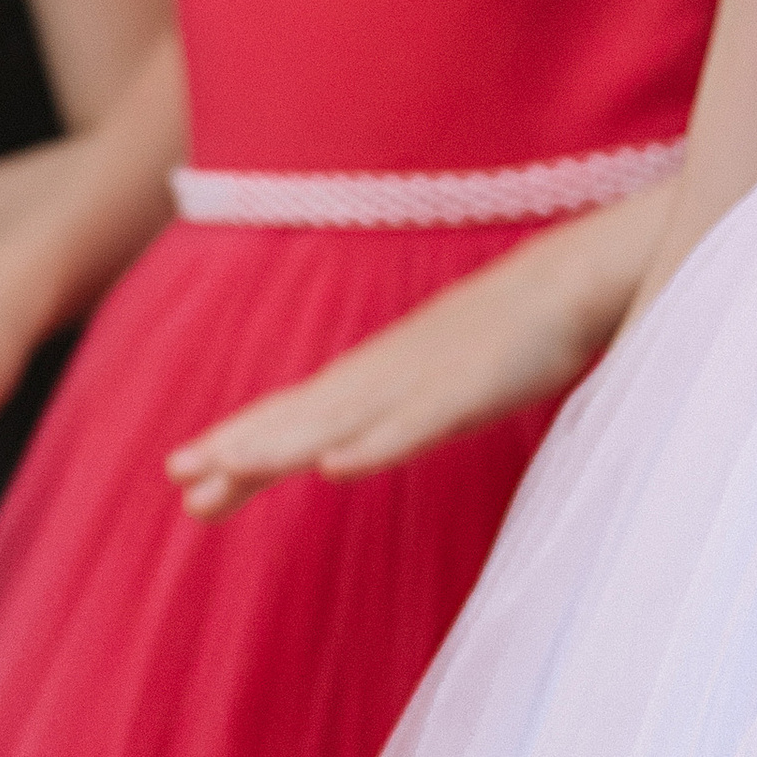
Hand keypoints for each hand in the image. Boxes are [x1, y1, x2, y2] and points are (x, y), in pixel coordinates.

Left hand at [167, 227, 621, 519]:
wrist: (579, 276)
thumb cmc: (517, 331)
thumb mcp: (447, 380)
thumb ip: (406, 410)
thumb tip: (360, 440)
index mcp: (380, 375)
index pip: (297, 415)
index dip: (242, 444)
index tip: (186, 481)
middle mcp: (387, 374)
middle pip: (301, 417)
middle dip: (237, 447)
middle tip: (177, 478)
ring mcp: (425, 380)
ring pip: (340, 421)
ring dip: (279, 446)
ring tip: (224, 469)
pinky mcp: (472, 389)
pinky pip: (415, 425)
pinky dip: (373, 446)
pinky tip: (333, 469)